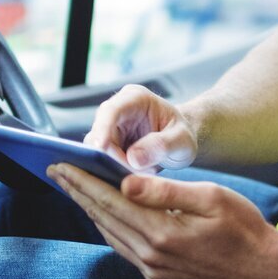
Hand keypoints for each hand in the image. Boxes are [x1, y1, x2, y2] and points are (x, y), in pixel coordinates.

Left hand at [47, 164, 277, 278]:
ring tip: (77, 191)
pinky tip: (109, 219)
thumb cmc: (244, 228)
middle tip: (56, 172)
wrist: (265, 271)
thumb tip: (124, 183)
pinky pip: (129, 254)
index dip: (82, 181)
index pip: (110, 202)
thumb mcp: (210, 197)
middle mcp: (153, 258)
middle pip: (104, 219)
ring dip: (93, 213)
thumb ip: (165, 191)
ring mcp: (156, 275)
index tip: (60, 165)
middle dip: (78, 193)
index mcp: (162, 232)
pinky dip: (114, 232)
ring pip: (113, 238)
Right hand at [83, 84, 197, 172]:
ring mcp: (109, 128)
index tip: (100, 149)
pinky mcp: (106, 146)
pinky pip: (99, 161)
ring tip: (137, 177)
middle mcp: (116, 110)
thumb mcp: (182, 140)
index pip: (111, 111)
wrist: (178, 143)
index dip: (102, 128)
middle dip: (109, 157)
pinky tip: (128, 180)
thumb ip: (162, 146)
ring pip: (95, 150)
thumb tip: (133, 158)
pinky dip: (111, 172)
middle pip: (99, 133)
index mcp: (135, 98)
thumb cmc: (182, 136)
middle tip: (132, 175)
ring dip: (111, 167)